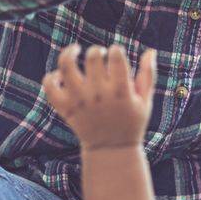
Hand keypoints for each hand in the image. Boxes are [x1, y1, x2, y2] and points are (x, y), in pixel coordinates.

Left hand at [42, 42, 156, 149]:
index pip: (116, 57)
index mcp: (121, 92)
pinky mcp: (66, 109)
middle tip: (100, 55)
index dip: (116, 49)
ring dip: (69, 52)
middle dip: (97, 50)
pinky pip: (50, 87)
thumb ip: (148, 75)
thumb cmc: (131, 122)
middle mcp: (99, 95)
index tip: (117, 54)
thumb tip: (150, 51)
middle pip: (92, 57)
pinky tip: (61, 74)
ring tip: (75, 50)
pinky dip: (52, 76)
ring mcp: (79, 101)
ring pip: (66, 66)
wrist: (111, 150)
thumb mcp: (145, 101)